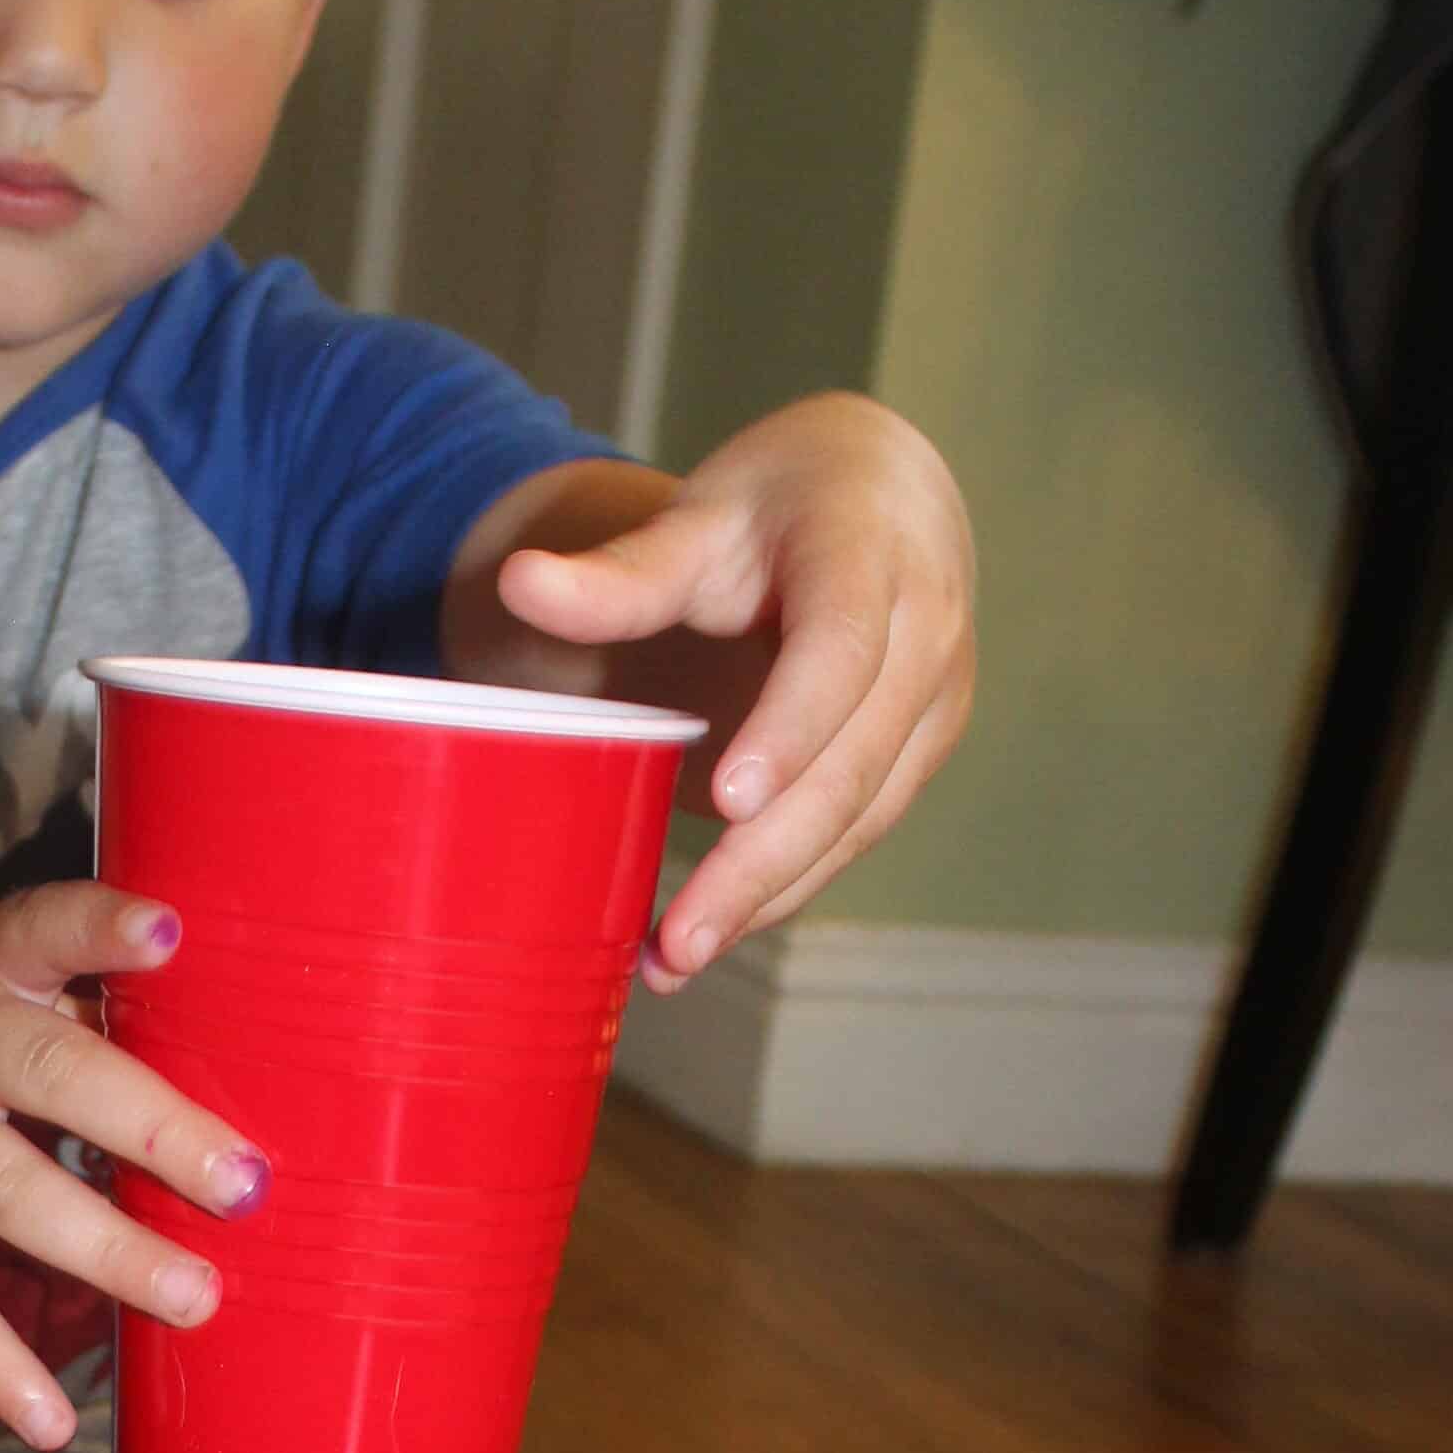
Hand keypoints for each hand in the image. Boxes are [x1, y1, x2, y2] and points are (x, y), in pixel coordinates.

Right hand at [0, 876, 269, 1452]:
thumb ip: (49, 1000)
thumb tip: (195, 1063)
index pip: (40, 926)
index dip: (101, 928)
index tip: (168, 934)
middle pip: (51, 1075)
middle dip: (154, 1131)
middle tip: (244, 1184)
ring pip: (8, 1192)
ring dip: (109, 1251)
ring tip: (195, 1299)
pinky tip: (50, 1423)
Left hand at [492, 395, 974, 982]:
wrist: (882, 496)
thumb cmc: (783, 503)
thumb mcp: (703, 517)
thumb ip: (623, 570)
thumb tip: (518, 583)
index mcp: (873, 553)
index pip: (841, 650)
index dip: (791, 727)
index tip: (729, 798)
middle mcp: (926, 633)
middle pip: (850, 763)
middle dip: (764, 860)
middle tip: (679, 936)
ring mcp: (935, 702)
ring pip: (860, 816)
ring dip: (771, 894)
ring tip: (677, 956)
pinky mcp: (921, 751)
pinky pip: (858, 829)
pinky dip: (787, 883)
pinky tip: (714, 926)